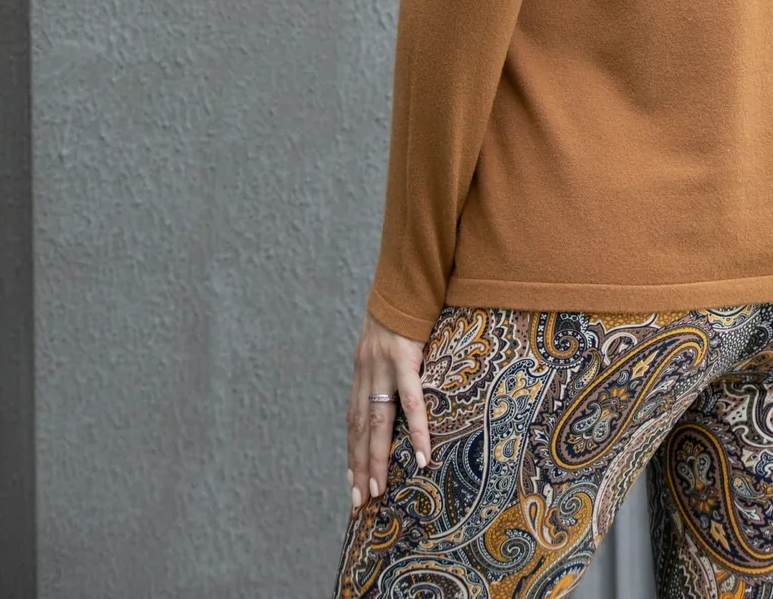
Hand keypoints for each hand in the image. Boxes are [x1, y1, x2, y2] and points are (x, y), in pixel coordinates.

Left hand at [347, 308, 432, 512]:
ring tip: (379, 490)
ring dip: (377, 459)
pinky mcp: (404, 356)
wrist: (405, 271)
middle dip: (359, 466)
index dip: (352, 450)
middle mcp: (366, 370)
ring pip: (378, 422)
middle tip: (359, 501)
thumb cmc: (404, 303)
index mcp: (363, 368)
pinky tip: (421, 456)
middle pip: (360, 428)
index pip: (354, 418)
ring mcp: (383, 365)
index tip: (352, 481)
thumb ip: (391, 360)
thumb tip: (401, 383)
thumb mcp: (388, 335)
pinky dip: (415, 430)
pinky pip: (411, 400)